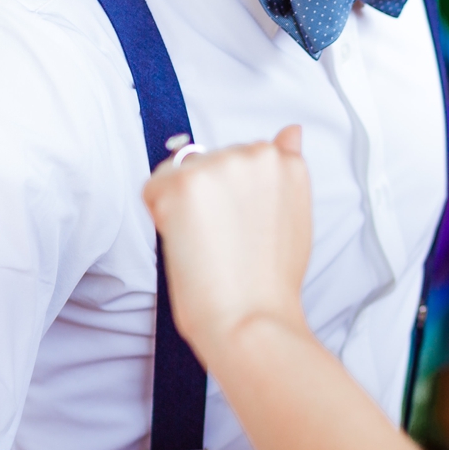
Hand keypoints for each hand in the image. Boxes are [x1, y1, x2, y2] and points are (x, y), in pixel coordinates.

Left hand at [142, 126, 313, 356]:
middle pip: (210, 161)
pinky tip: (189, 242)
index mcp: (286, 161)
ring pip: (180, 173)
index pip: (242, 159)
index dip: (234, 196)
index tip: (242, 226)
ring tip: (210, 243)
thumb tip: (291, 131)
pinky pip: (153, 189)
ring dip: (184, 205)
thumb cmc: (270, 281)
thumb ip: (288, 169)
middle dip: (209, 195)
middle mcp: (256, 154)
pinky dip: (160, 216)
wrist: (250, 318)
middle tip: (226, 239)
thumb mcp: (295, 214)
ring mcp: (218, 165)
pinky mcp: (182, 183)